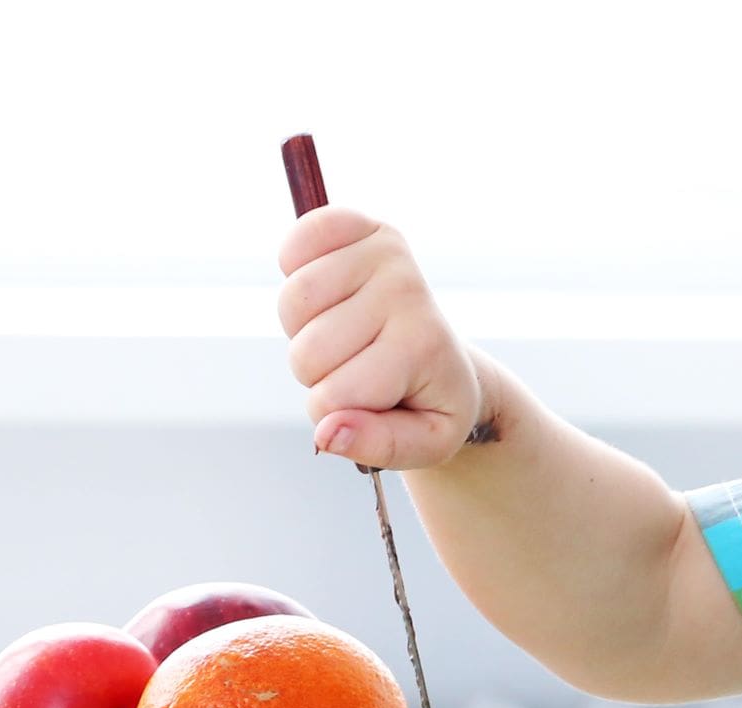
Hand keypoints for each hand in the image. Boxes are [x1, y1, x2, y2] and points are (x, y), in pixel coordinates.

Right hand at [277, 206, 487, 469]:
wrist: (449, 360)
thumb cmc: (431, 405)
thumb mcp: (424, 444)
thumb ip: (377, 446)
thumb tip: (327, 432)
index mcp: (423, 346)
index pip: (331, 397)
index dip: (337, 414)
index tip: (374, 403)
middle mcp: (408, 292)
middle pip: (306, 352)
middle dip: (318, 374)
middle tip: (357, 366)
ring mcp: (387, 255)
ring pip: (292, 304)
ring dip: (303, 330)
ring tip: (343, 334)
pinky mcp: (365, 226)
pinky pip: (297, 242)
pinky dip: (293, 266)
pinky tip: (327, 290)